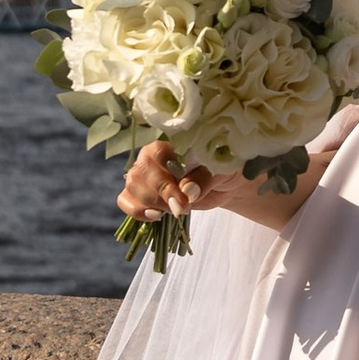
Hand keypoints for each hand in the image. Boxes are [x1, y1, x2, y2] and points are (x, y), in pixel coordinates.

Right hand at [117, 141, 319, 234]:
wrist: (231, 184)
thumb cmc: (229, 167)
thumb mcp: (223, 169)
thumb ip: (204, 178)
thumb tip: (186, 192)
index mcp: (171, 142)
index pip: (152, 156)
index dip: (163, 180)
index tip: (181, 200)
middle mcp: (154, 156)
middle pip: (138, 174)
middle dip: (159, 196)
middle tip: (181, 209)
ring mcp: (148, 175)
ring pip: (131, 188)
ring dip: (148, 204)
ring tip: (172, 212)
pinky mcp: (148, 194)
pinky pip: (127, 200)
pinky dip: (135, 211)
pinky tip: (155, 217)